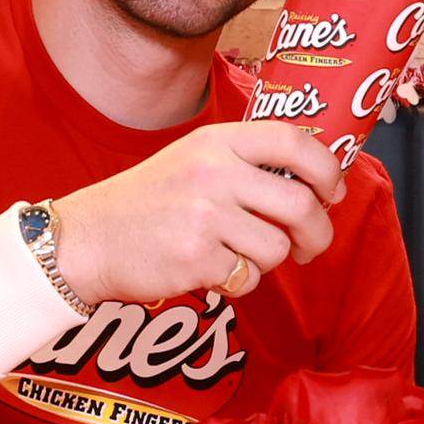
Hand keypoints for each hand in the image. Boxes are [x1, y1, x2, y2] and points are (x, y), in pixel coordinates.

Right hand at [53, 122, 344, 303]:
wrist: (89, 239)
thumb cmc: (149, 201)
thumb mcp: (193, 159)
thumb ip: (246, 163)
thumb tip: (315, 184)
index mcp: (216, 142)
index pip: (294, 141)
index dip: (327, 168)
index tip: (334, 191)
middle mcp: (213, 173)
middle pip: (300, 203)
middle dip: (319, 232)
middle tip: (312, 244)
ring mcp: (204, 216)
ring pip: (277, 247)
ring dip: (270, 260)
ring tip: (241, 255)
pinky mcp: (196, 259)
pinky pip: (248, 278)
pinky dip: (240, 282)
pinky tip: (214, 270)